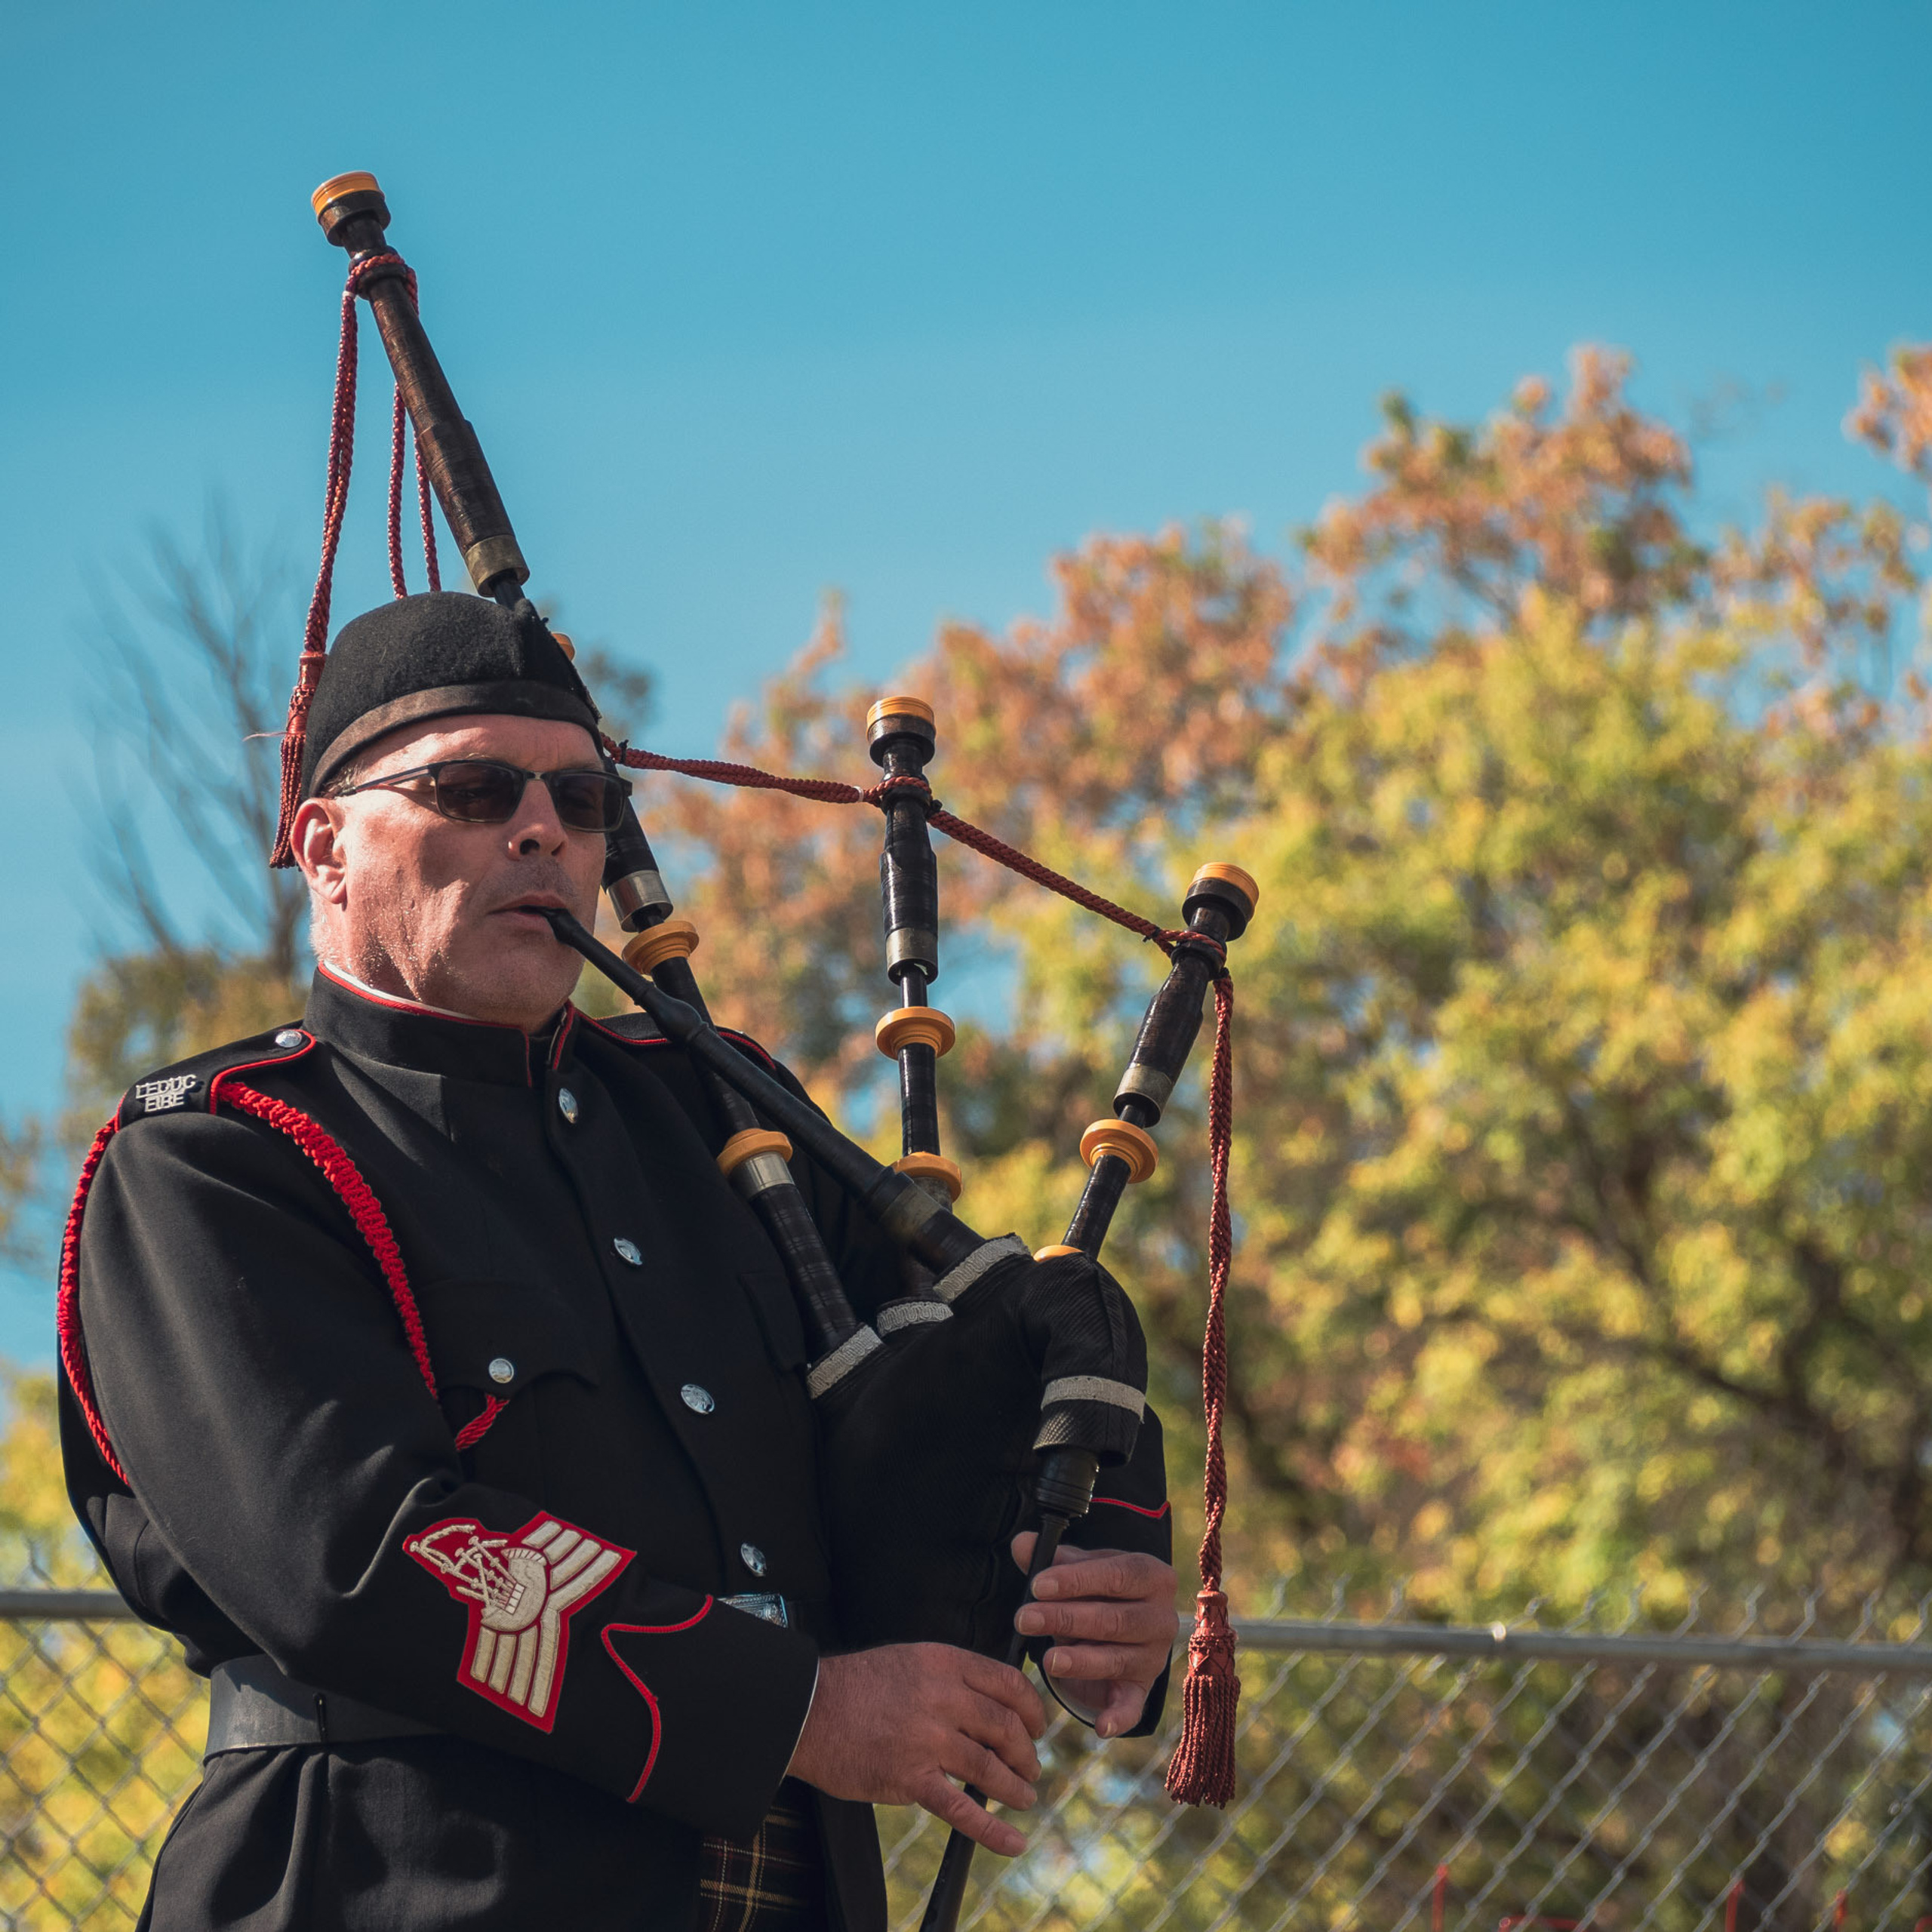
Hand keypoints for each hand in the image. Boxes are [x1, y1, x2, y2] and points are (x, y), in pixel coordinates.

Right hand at [787, 1643, 1045, 1855]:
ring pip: (989, 1768)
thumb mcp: (909, 1660)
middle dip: (1027, 1752)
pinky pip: (961, 1808)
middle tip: (1031, 1767)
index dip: (1032, 1709)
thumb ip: (949, 1678)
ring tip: (1024, 1796)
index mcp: (944, 1663)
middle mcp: (941, 1697)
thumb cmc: (855, 1686)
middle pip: (1006, 1727)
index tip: (1038, 1726)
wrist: (807, 1709)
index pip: (1008, 1684)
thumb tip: (989, 1704)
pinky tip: (1013, 1840)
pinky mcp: (909, 1778)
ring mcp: (926, 1739)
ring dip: (1015, 1787)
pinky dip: (992, 1829)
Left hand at [1010, 1534, 1179, 1738]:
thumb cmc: (1097, 1589)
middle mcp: (1162, 1617)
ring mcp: (1155, 1656)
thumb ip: (1051, 1557)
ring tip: (1047, 1661)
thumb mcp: (1079, 1569)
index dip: (1077, 1580)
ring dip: (1081, 1661)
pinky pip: (1133, 1706)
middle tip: (1025, 1619)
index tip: (1037, 1585)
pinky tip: (1100, 1727)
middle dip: (1066, 1619)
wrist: (1119, 1622)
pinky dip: (1118, 1718)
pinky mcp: (1142, 1689)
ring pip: (1117, 1659)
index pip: (1117, 1574)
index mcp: (1152, 1575)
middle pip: (1114, 1619)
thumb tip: (1022, 1544)